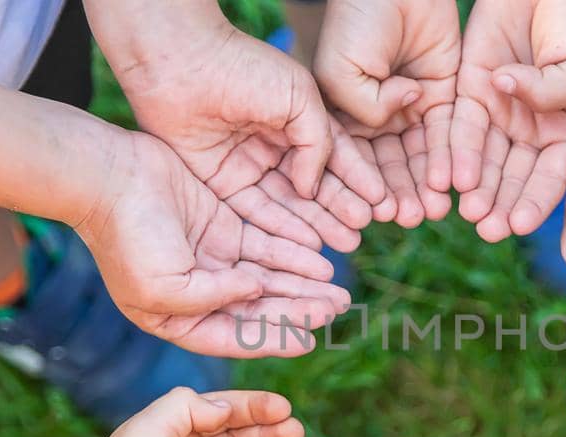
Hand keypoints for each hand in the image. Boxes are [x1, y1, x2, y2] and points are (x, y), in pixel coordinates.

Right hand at [75, 132, 351, 356]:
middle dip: (299, 310)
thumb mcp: (166, 286)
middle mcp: (198, 295)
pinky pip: (266, 247)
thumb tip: (257, 293)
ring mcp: (212, 260)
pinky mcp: (223, 227)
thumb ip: (214, 297)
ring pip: (268, 278)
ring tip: (339, 291)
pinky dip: (292, 255)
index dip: (274, 340)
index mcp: (176, 320)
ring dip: (303, 286)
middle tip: (337, 309)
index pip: (236, 337)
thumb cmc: (127, 235)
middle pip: (259, 309)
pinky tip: (321, 261)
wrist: (109, 175)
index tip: (310, 340)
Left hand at [90, 2, 384, 249]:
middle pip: (314, 185)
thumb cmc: (245, 69)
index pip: (336, 155)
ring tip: (345, 243)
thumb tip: (313, 187)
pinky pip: (256, 212)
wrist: (184, 66)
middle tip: (363, 230)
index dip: (358, 180)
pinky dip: (282, 229)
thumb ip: (319, 142)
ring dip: (317, 224)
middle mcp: (276, 146)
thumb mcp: (299, 98)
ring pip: (289, 203)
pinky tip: (308, 243)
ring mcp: (249, 166)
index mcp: (298, 119)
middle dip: (340, 208)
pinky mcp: (222, 183)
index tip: (381, 202)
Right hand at [317, 0, 460, 227]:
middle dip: (397, 193)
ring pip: (419, 156)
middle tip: (406, 218)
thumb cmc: (355, 21)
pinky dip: (448, 159)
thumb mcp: (340, 70)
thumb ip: (363, 107)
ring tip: (429, 211)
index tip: (370, 213)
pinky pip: (447, 133)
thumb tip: (398, 120)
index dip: (361, 187)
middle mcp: (377, 118)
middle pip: (388, 165)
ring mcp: (411, 109)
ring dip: (423, 185)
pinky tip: (448, 183)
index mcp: (342, 115)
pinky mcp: (443, 95)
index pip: (352, 160)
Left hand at [452, 0, 565, 241]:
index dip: (539, 201)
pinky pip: (461, 130)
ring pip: (487, 162)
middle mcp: (535, 131)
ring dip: (479, 190)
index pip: (555, 176)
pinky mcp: (472, 95)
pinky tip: (451, 180)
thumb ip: (555, 93)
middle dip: (504, 205)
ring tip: (471, 215)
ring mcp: (502, 115)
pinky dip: (456, 155)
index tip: (523, 225)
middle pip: (517, 177)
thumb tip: (506, 91)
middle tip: (491, 231)